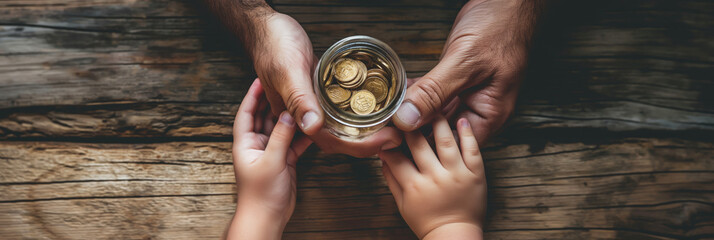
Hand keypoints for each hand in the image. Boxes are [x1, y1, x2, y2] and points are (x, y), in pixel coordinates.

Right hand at [207, 2, 401, 155]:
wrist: (264, 28)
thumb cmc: (274, 45)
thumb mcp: (288, 70)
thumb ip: (299, 99)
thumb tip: (313, 127)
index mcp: (294, 118)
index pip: (331, 142)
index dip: (361, 146)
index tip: (388, 140)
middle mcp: (303, 117)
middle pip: (339, 141)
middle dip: (370, 143)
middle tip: (398, 136)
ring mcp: (311, 107)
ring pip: (340, 130)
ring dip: (366, 133)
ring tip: (391, 128)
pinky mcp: (317, 95)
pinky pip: (340, 113)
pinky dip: (358, 117)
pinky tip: (375, 113)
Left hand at [228, 79, 312, 239]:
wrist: (266, 218)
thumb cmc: (260, 194)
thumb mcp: (271, 161)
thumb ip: (280, 136)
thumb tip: (288, 114)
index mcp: (245, 143)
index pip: (246, 113)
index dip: (252, 95)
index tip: (260, 79)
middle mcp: (256, 145)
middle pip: (264, 118)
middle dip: (273, 102)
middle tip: (286, 86)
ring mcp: (271, 153)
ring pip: (281, 129)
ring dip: (290, 117)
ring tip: (302, 101)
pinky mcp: (284, 161)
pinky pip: (293, 143)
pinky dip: (302, 135)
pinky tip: (312, 126)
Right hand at [380, 116, 486, 238]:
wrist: (455, 235)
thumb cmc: (427, 221)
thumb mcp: (402, 204)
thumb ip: (391, 180)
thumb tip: (382, 159)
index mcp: (414, 186)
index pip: (396, 158)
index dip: (388, 141)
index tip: (386, 129)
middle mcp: (435, 178)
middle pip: (418, 144)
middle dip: (410, 126)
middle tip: (407, 112)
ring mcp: (457, 175)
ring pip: (445, 141)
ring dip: (438, 122)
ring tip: (433, 108)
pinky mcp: (476, 175)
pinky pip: (473, 150)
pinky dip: (467, 133)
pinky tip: (462, 119)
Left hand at [394, 0, 542, 142]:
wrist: (507, 0)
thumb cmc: (500, 27)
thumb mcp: (465, 62)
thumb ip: (435, 92)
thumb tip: (407, 120)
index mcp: (489, 115)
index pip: (451, 147)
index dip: (421, 148)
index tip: (391, 145)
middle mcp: (478, 110)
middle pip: (440, 133)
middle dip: (411, 131)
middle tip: (380, 132)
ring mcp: (466, 95)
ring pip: (433, 114)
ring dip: (410, 113)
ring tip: (382, 117)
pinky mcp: (456, 81)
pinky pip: (432, 95)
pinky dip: (415, 95)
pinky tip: (396, 95)